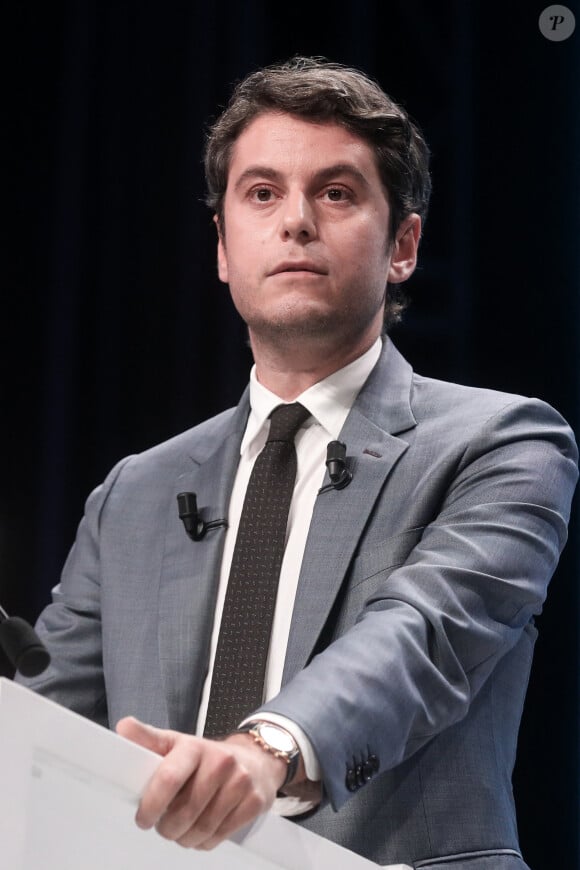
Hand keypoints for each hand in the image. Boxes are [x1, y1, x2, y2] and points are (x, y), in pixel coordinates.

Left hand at [116, 717, 286, 849]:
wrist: (256, 760)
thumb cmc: (208, 756)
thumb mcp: (177, 743)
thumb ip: (149, 739)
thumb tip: (124, 727)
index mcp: (195, 746)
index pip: (169, 778)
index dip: (151, 805)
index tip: (143, 818)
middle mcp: (220, 762)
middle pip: (185, 811)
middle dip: (167, 827)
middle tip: (163, 825)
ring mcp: (240, 782)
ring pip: (201, 828)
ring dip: (184, 837)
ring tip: (180, 830)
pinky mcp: (253, 802)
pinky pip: (220, 836)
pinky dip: (204, 842)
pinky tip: (200, 832)